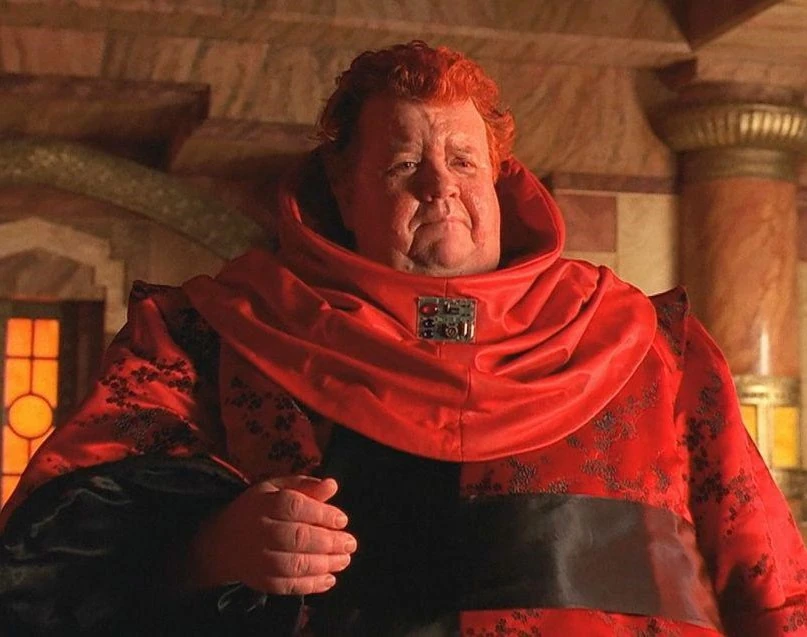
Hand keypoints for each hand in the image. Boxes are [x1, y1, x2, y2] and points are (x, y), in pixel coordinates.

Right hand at [185, 476, 355, 594]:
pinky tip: (330, 579)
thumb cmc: (259, 509)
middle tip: (350, 543)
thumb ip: (304, 486)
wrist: (224, 540)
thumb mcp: (276, 489)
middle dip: (328, 542)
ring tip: (344, 560)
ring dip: (324, 564)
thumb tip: (332, 485)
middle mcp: (259, 531)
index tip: (342, 520)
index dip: (322, 514)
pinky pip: (287, 586)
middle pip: (297, 538)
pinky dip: (311, 585)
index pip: (295, 506)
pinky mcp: (260, 580)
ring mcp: (258, 559)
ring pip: (294, 564)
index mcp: (264, 503)